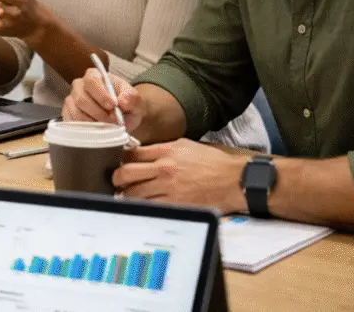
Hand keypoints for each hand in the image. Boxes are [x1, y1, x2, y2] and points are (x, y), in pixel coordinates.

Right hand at [63, 67, 144, 131]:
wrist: (123, 116)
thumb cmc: (126, 103)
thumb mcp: (136, 99)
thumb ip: (132, 98)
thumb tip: (122, 102)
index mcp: (94, 76)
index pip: (92, 81)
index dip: (101, 94)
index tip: (113, 106)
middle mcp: (79, 86)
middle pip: (82, 99)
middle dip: (99, 113)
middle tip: (113, 121)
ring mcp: (72, 101)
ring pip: (76, 113)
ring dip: (93, 123)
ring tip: (107, 126)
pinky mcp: (68, 115)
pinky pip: (72, 123)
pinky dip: (85, 129)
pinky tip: (97, 130)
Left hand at [113, 139, 248, 212]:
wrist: (236, 181)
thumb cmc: (213, 163)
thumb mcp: (186, 146)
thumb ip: (162, 149)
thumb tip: (141, 153)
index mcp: (166, 151)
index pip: (131, 154)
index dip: (121, 160)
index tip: (121, 164)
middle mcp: (164, 169)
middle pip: (125, 174)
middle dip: (117, 179)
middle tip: (117, 182)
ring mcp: (169, 188)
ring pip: (133, 194)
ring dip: (127, 196)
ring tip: (127, 197)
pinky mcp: (176, 205)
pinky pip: (149, 208)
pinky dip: (142, 208)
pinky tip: (142, 207)